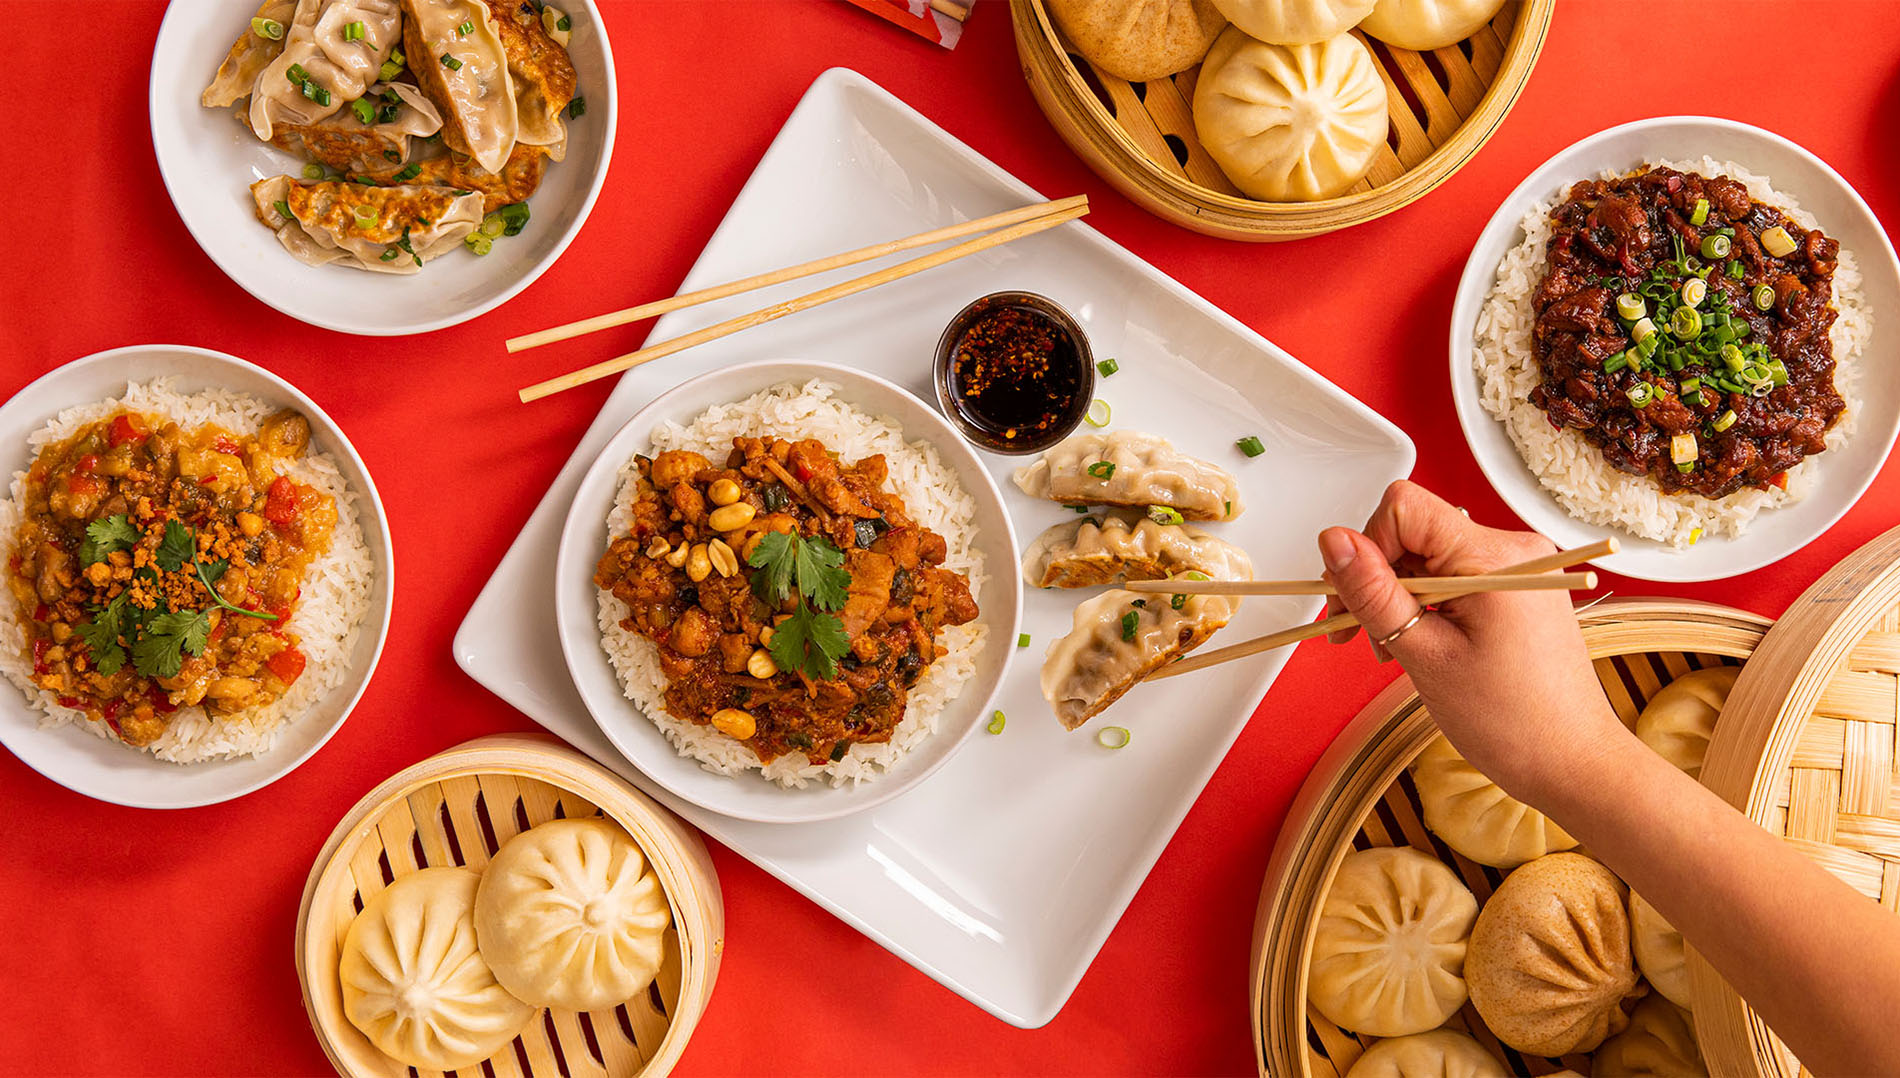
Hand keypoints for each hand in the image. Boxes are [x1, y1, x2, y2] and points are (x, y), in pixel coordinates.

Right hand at [1317, 481, 1629, 803]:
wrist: (1570, 761)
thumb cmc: (1512, 721)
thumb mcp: (1424, 654)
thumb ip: (1374, 592)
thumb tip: (1333, 542)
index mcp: (1493, 557)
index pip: (1404, 508)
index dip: (1368, 549)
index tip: (1354, 599)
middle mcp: (1512, 548)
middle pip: (1412, 531)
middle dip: (1377, 581)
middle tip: (1364, 635)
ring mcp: (1518, 566)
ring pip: (1427, 555)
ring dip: (1398, 597)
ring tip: (1396, 648)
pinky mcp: (1516, 586)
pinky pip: (1452, 574)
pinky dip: (1425, 605)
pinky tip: (1422, 642)